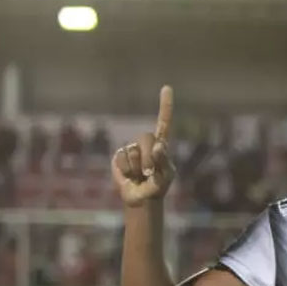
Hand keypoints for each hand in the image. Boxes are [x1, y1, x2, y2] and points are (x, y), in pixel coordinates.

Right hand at [111, 86, 175, 206]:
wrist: (141, 198)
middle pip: (145, 137)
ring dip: (137, 167)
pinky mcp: (120, 157)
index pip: (164, 122)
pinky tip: (130, 176)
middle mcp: (147, 143)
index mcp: (162, 145)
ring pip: (133, 151)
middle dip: (149, 156)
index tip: (166, 87)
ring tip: (140, 175)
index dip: (165, 106)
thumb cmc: (157, 187)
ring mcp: (132, 149)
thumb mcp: (165, 177)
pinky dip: (126, 171)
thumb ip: (163, 161)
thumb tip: (159, 145)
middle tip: (150, 172)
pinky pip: (121, 159)